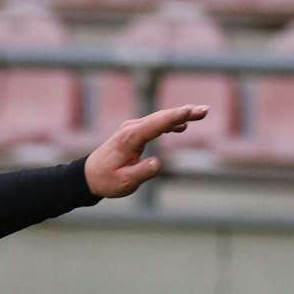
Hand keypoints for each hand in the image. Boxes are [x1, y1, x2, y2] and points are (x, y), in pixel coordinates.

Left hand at [84, 104, 209, 197]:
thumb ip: (142, 172)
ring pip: (160, 118)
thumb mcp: (125, 182)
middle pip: (162, 117)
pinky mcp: (134, 132)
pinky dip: (169, 123)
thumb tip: (158, 163)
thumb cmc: (107, 180)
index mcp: (130, 138)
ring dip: (180, 115)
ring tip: (201, 113)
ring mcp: (132, 128)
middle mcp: (131, 128)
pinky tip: (183, 126)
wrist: (89, 176)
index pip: (157, 124)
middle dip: (184, 112)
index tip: (192, 111)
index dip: (176, 117)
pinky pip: (155, 124)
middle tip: (205, 110)